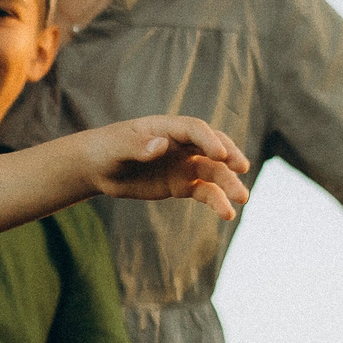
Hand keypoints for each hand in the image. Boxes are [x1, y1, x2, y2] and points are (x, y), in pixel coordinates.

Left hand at [68, 116, 252, 220]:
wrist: (99, 168)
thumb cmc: (107, 149)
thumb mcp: (117, 147)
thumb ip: (138, 146)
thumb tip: (162, 146)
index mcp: (167, 128)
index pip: (194, 130)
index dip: (208, 140)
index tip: (219, 154)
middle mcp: (182, 144)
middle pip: (212, 148)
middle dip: (229, 156)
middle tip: (242, 168)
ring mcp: (184, 164)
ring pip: (213, 172)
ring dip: (229, 184)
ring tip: (242, 199)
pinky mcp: (183, 184)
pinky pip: (204, 191)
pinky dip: (216, 201)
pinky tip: (227, 213)